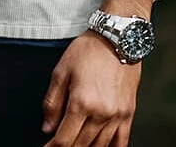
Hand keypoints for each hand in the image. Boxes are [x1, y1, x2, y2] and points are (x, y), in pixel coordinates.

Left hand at [42, 32, 142, 146]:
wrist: (117, 40)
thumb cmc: (86, 52)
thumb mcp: (60, 72)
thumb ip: (52, 103)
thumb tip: (47, 128)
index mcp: (81, 103)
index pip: (64, 139)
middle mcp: (101, 113)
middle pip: (81, 145)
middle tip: (58, 146)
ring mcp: (117, 115)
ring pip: (100, 146)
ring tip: (75, 146)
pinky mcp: (128, 113)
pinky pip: (122, 141)